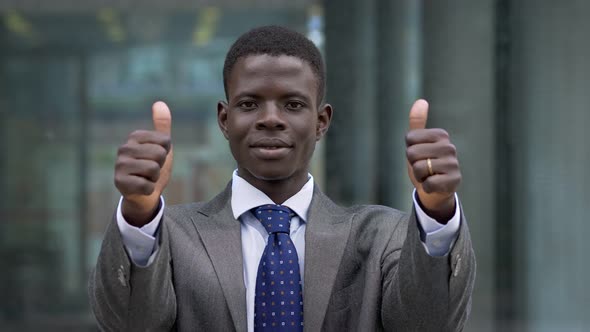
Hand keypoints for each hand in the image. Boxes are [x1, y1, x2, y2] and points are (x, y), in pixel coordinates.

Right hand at [114, 101, 173, 226]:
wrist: (144, 194)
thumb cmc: (153, 167)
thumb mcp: (162, 146)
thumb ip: (162, 125)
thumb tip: (160, 103)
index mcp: (134, 136)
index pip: (165, 141)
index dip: (166, 153)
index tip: (156, 158)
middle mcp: (124, 148)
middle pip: (160, 154)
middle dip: (160, 166)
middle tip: (151, 170)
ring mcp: (119, 165)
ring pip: (154, 169)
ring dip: (154, 178)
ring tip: (145, 178)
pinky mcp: (119, 182)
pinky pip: (147, 185)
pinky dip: (149, 189)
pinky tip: (140, 188)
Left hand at [406, 99, 460, 221]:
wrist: (436, 190)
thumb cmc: (425, 163)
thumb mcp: (417, 143)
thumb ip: (417, 123)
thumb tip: (421, 101)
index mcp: (441, 135)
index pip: (409, 139)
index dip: (409, 150)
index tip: (419, 155)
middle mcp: (449, 147)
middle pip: (411, 153)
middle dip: (413, 164)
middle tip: (423, 168)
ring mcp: (454, 164)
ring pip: (418, 168)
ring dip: (419, 176)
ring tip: (429, 176)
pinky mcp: (454, 181)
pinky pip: (428, 183)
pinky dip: (426, 187)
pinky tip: (434, 185)